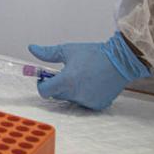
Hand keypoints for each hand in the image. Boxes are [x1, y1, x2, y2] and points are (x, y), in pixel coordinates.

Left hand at [28, 33, 150, 109]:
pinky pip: (84, 102)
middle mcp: (76, 94)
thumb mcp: (68, 50)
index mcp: (67, 81)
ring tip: (82, 76)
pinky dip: (84, 95)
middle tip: (66, 73)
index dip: (42, 84)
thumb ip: (48, 53)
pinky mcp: (97, 105)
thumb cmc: (94, 54)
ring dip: (71, 90)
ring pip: (71, 99)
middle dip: (58, 85)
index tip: (46, 78)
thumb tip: (32, 48)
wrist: (121, 60)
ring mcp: (87, 102)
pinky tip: (92, 84)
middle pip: (57, 95)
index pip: (44, 91)